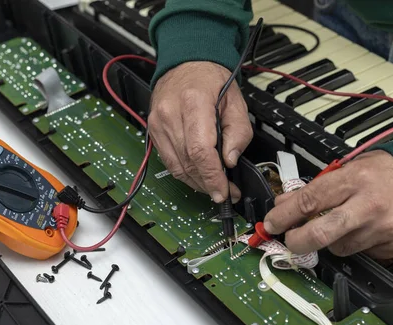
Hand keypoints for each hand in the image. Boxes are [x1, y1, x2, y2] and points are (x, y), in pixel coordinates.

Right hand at [148, 61, 252, 202]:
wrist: (188, 64)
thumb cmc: (211, 80)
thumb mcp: (236, 102)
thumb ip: (239, 133)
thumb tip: (230, 161)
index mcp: (194, 103)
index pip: (200, 151)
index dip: (212, 176)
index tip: (224, 191)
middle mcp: (171, 114)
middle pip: (188, 162)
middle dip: (207, 183)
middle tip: (224, 193)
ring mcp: (158, 123)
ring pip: (176, 166)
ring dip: (196, 182)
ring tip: (213, 187)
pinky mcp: (153, 131)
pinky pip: (168, 161)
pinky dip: (184, 173)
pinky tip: (198, 177)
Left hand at [263, 151, 392, 258]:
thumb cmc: (383, 172)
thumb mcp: (346, 169)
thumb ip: (314, 189)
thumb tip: (283, 207)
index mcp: (354, 180)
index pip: (309, 201)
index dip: (284, 216)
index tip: (271, 223)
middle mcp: (369, 205)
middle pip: (321, 233)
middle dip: (297, 241)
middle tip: (290, 240)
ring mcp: (384, 229)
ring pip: (340, 248)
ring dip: (332, 241)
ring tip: (344, 224)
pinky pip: (362, 254)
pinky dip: (356, 245)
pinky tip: (366, 230)